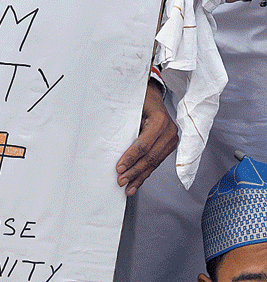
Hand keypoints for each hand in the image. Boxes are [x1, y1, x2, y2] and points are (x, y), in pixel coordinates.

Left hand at [116, 80, 177, 195]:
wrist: (153, 94)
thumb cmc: (141, 98)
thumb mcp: (133, 106)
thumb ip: (126, 123)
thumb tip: (109, 142)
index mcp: (160, 120)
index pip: (144, 145)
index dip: (130, 158)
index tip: (119, 168)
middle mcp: (169, 131)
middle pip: (150, 157)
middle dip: (134, 171)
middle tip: (121, 180)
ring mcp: (172, 140)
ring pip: (154, 163)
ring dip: (139, 177)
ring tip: (128, 187)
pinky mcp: (169, 146)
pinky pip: (157, 162)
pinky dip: (146, 173)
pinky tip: (137, 182)